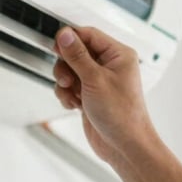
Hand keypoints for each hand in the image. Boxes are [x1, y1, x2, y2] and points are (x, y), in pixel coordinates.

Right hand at [53, 27, 156, 163]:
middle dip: (66, 66)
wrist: (124, 146)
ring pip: (70, 70)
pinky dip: (67, 95)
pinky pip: (70, 87)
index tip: (57, 45)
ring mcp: (99, 81)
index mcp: (118, 55)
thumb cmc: (122, 115)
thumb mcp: (94, 79)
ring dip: (65, 82)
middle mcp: (110, 66)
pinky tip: (74, 104)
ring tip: (72, 94)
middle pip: (76, 52)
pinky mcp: (90, 95)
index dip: (71, 39)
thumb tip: (66, 35)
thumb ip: (77, 55)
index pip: (89, 35)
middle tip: (67, 78)